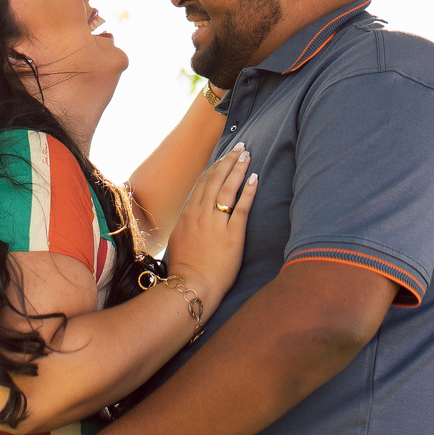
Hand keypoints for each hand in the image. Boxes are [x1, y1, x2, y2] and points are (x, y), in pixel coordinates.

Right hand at [164, 145, 256, 311]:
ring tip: (247, 155)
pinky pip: (241, 208)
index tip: (223, 158)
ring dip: (238, 169)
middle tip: (239, 148)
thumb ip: (185, 223)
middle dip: (228, 161)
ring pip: (227, 189)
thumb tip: (190, 214)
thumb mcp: (178, 239)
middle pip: (215, 180)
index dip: (214, 168)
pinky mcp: (232, 235)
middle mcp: (201, 214)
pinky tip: (255, 178)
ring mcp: (216, 223)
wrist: (191, 286)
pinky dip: (248, 191)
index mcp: (188, 214)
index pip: (202, 183)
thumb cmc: (184, 268)